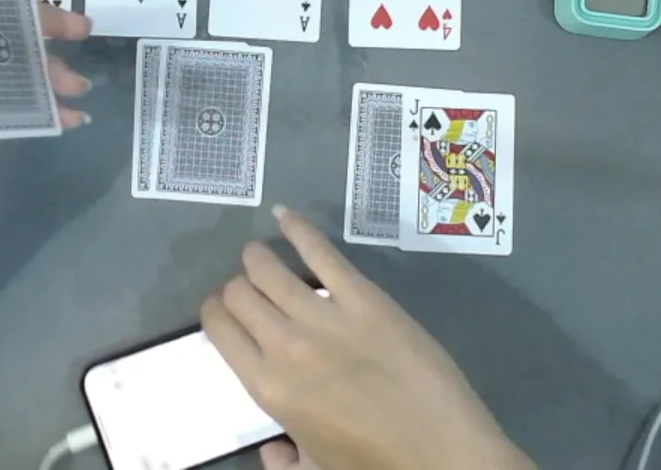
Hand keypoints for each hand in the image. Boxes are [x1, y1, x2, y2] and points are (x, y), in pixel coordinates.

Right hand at [202, 206, 536, 469]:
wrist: (444, 454)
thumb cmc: (377, 465)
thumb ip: (283, 460)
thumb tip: (270, 449)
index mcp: (267, 388)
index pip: (219, 328)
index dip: (216, 311)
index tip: (226, 310)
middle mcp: (284, 345)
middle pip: (239, 293)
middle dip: (237, 286)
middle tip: (250, 289)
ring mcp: (324, 317)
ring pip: (267, 268)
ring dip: (258, 257)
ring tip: (261, 255)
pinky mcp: (364, 298)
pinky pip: (321, 253)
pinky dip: (298, 229)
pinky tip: (285, 215)